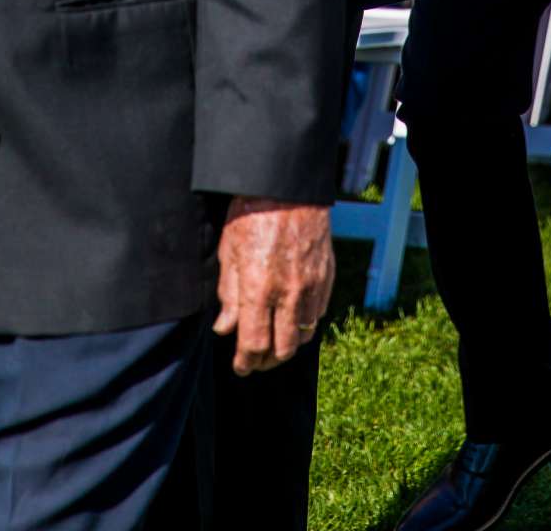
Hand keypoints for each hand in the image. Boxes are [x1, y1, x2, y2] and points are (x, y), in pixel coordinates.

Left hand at [213, 199, 333, 374]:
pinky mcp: (326, 276)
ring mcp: (311, 286)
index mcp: (259, 289)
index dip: (246, 362)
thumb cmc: (252, 212)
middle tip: (255, 360)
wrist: (288, 184)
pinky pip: (319, 312)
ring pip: (303, 335)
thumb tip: (225, 328)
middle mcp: (288, 293)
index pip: (254, 344)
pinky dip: (305, 322)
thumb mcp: (229, 250)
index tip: (240, 366)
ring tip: (274, 343)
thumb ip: (228, 294)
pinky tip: (292, 317)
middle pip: (282, 349)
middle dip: (266, 362)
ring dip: (287, 345)